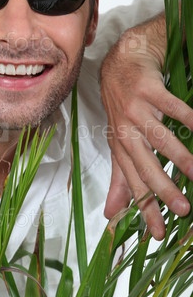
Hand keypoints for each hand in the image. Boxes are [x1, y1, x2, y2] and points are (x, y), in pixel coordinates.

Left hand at [100, 14, 192, 239]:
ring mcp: (135, 110)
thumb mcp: (118, 145)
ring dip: (180, 157)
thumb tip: (110, 214)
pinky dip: (185, 116)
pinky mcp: (147, 90)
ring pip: (159, 138)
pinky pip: (169, 105)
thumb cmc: (122, 109)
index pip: (133, 185)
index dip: (145, 209)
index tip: (159, 232)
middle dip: (163, 190)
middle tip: (184, 209)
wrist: (120, 64)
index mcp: (120, 149)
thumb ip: (119, 180)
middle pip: (145, 165)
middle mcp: (125, 132)